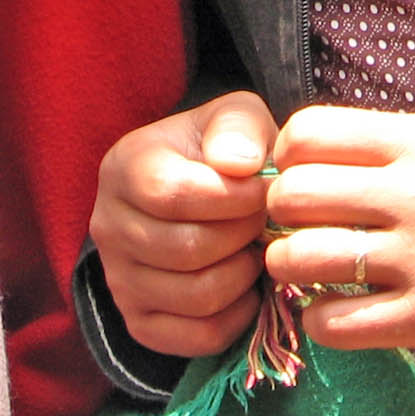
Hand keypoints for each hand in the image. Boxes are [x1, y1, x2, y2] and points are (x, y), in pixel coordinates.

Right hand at [91, 92, 275, 355]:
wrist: (205, 184)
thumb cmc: (223, 147)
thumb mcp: (236, 116)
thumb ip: (239, 127)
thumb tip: (241, 164)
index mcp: (125, 168)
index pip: (173, 194)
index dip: (233, 196)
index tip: (266, 188)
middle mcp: (109, 227)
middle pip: (187, 249)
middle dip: (245, 232)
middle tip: (266, 219)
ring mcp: (119, 280)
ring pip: (196, 295)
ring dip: (244, 272)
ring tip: (257, 245)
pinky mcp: (140, 322)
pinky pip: (197, 336)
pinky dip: (237, 314)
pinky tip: (248, 283)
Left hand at [263, 105, 414, 359]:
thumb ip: (399, 146)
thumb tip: (314, 155)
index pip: (311, 131)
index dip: (288, 158)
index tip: (303, 177)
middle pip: (293, 192)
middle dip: (280, 215)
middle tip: (300, 228)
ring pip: (300, 257)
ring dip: (292, 268)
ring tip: (313, 270)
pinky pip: (332, 320)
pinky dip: (322, 318)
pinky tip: (342, 310)